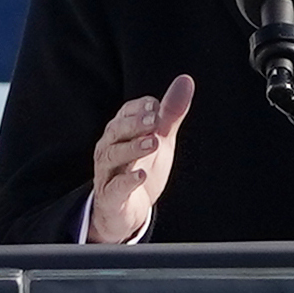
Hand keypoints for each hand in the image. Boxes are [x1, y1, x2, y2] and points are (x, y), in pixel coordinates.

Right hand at [83, 73, 192, 245]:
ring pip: (113, 156)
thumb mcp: (159, 139)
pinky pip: (116, 187)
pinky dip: (127, 181)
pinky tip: (141, 175)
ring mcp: (107, 173)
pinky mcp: (111, 198)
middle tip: (155, 120)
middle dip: (135, 124)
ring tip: (154, 142)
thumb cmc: (141, 167)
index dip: (140, 108)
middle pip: (116, 131)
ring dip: (133, 148)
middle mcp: (108, 149)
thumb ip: (170, 113)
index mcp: (119, 132)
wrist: (125, 212)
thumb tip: (186, 80)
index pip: (125, 113)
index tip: (155, 105)